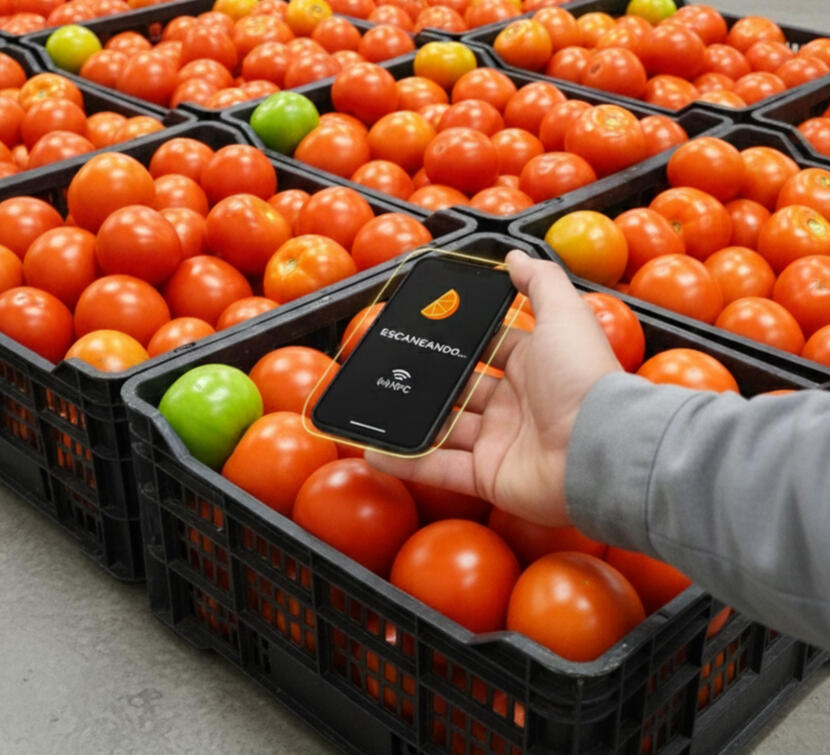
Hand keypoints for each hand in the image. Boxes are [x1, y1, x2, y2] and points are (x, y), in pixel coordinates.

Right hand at [366, 250, 620, 525]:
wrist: (598, 448)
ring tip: (373, 408)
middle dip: (430, 379)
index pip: (490, 346)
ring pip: (445, 430)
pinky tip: (375, 451)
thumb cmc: (582, 376)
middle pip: (462, 389)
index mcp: (532, 364)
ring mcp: (499, 442)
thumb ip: (539, 281)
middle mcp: (514, 403)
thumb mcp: (563, 315)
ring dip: (411, 422)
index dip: (461, 337)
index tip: (424, 326)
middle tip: (390, 367)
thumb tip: (515, 255)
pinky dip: (407, 463)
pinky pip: (440, 469)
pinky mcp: (487, 477)